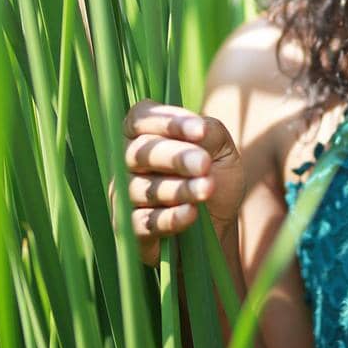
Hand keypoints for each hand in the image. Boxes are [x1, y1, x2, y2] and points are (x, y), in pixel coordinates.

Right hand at [108, 100, 245, 267]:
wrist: (218, 226)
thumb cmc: (215, 178)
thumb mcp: (223, 151)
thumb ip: (212, 133)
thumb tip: (200, 127)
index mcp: (147, 133)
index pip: (142, 117)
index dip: (168, 122)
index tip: (200, 131)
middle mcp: (128, 161)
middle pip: (140, 152)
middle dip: (175, 156)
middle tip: (203, 164)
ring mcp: (125, 195)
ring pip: (143, 188)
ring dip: (177, 189)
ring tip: (206, 189)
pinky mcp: (130, 229)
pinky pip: (144, 222)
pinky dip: (169, 218)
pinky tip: (191, 213)